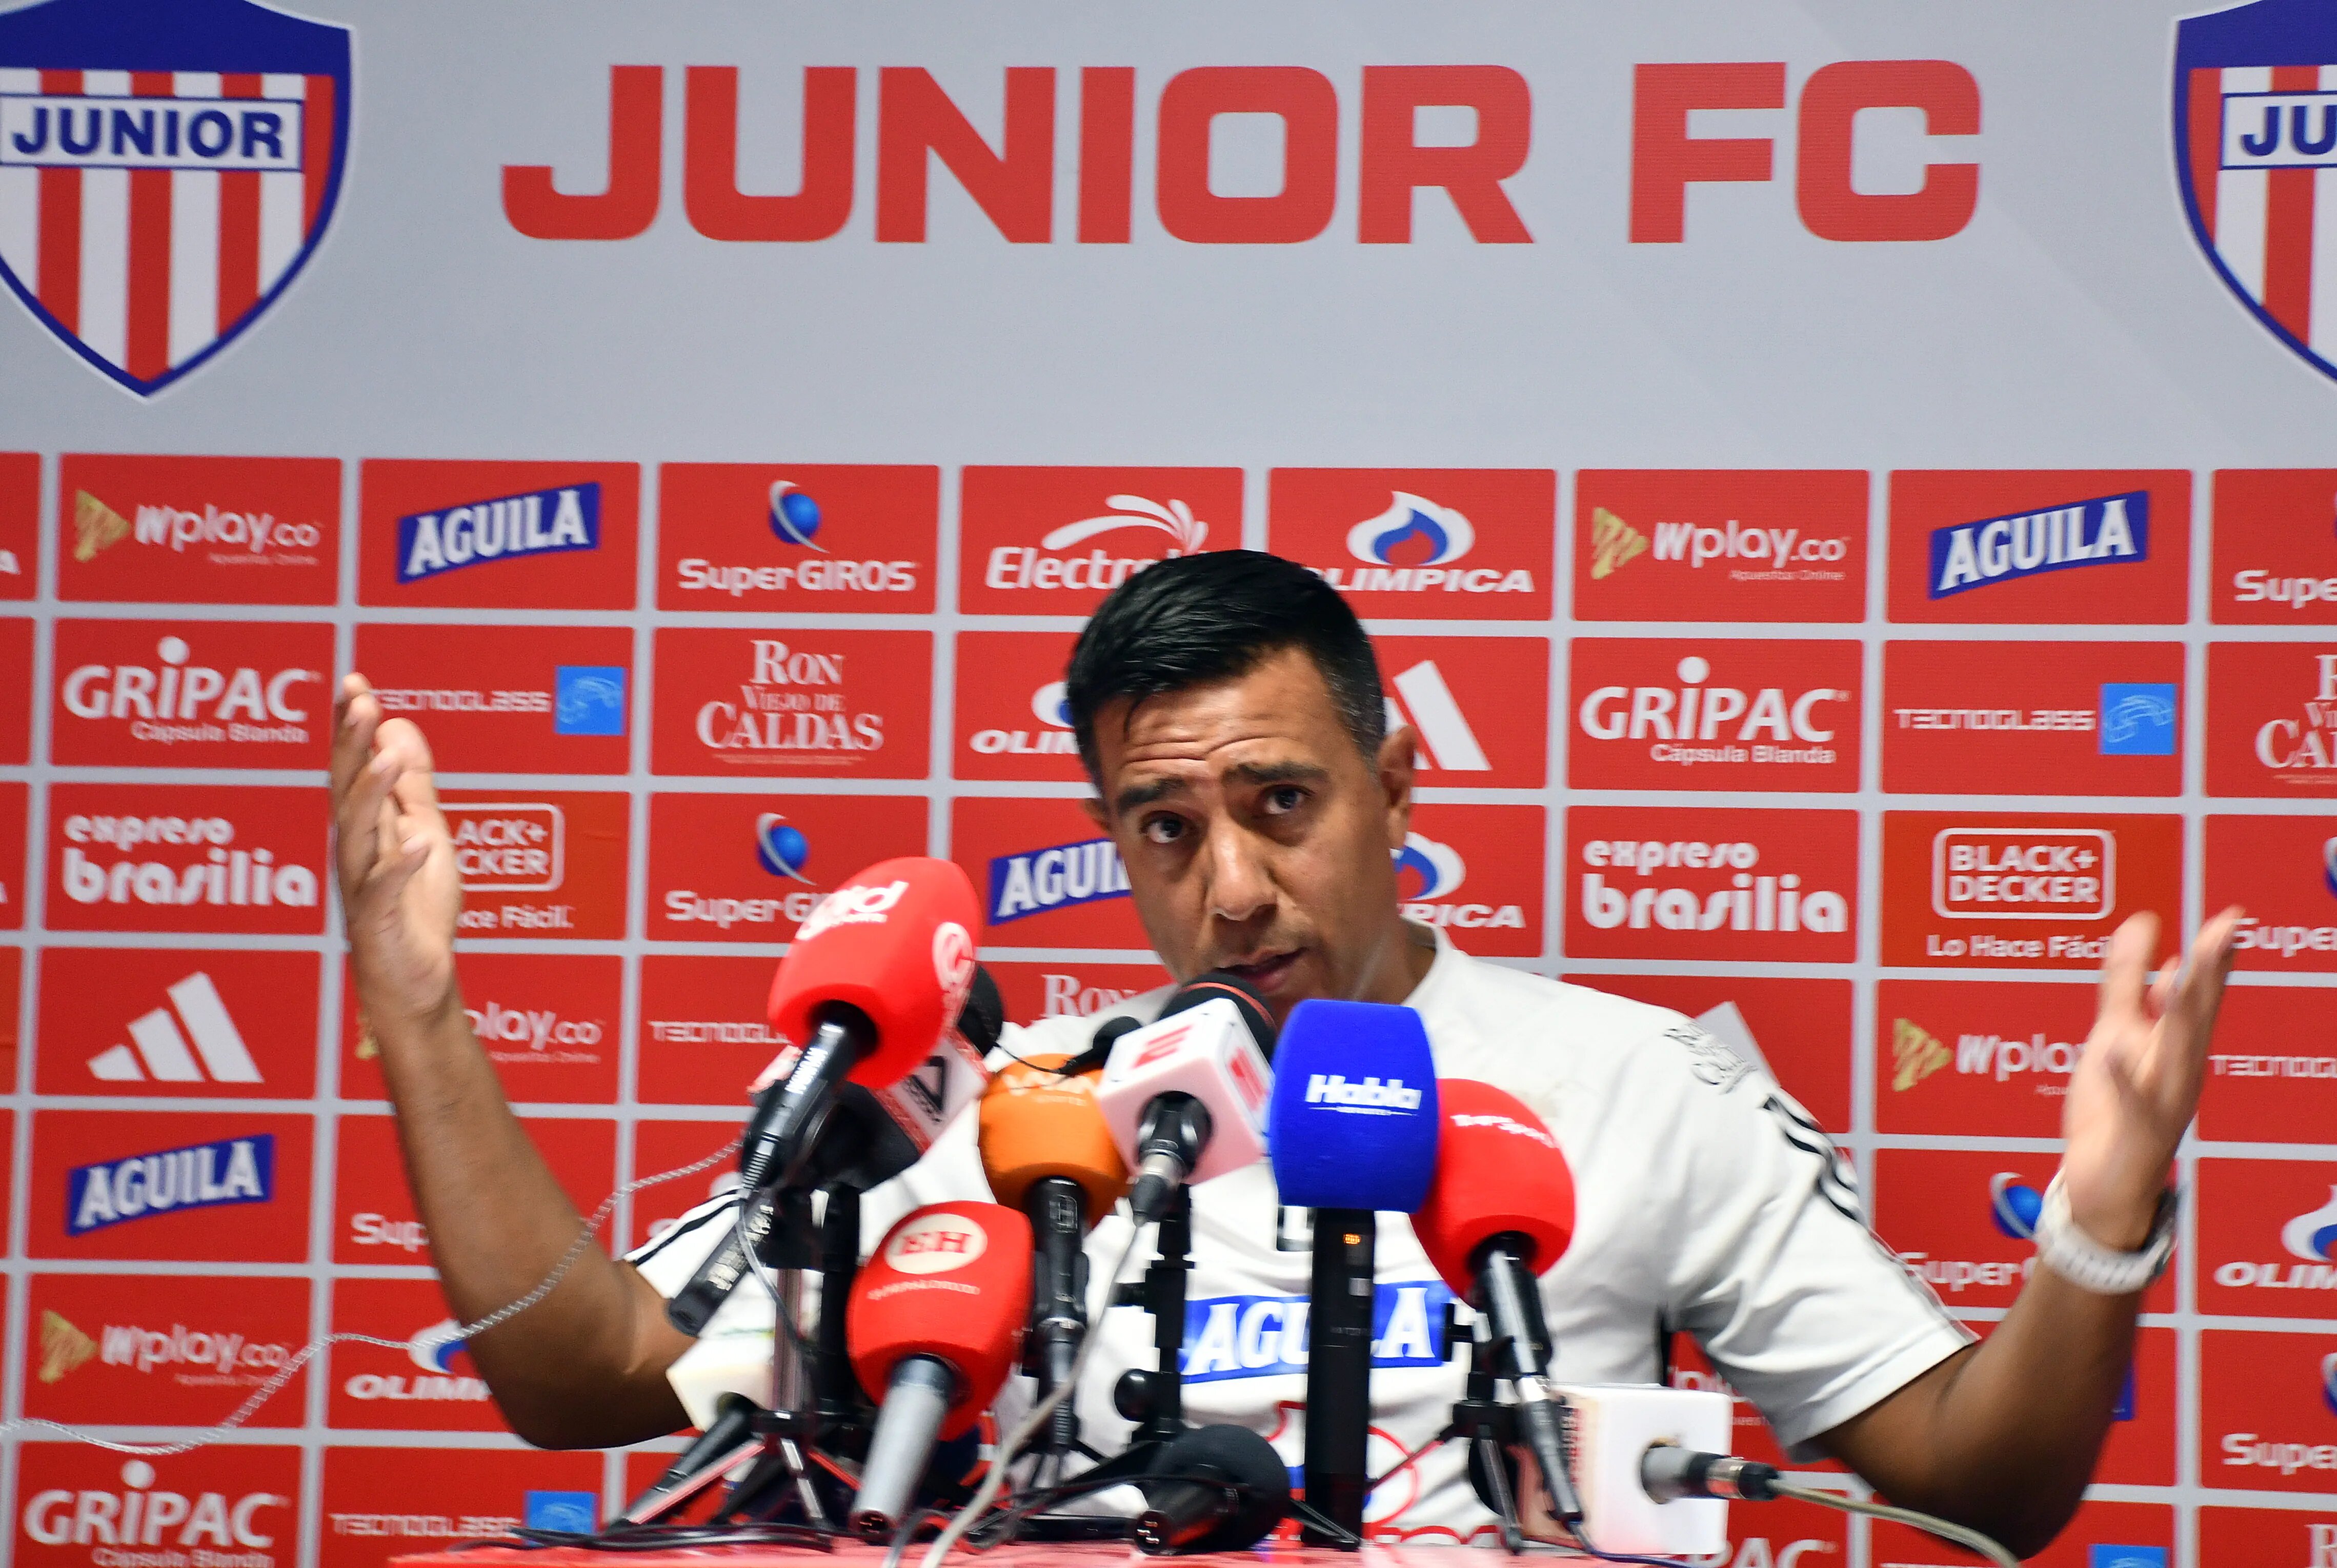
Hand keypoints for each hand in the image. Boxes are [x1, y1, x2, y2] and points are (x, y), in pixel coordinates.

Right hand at [331, 674, 461, 1031]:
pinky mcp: (377, 925)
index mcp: (366, 828)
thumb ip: (413, 786)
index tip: (353, 682)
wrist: (417, 982)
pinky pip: (384, 893)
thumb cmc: (417, 910)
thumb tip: (399, 725)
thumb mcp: (425, 833)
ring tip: (390, 757)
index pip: (351, 768)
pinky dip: (402, 867)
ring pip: (358, 835)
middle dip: (350, 746)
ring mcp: (361, 887)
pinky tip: (420, 842)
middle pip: (345, 791)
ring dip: (372, 794)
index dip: (350, 727)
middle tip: (361, 702)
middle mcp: (355, 852)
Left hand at [2060, 907, 2243, 1248]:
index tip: (2228, 917)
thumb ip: (2126, 984)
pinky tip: (2111, 1055)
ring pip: (2174, 1057)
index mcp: (2173, 1047)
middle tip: (2222, 930)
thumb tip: (2143, 928)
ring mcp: (2161, 1105)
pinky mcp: (2134, 1135)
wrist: (2103, 1186)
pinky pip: (2131, 1107)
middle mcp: (2176, 1073)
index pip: (2198, 995)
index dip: (2213, 957)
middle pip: (2195, 1018)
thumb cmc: (2111, 1109)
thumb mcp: (2113, 1034)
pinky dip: (2122, 1082)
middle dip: (2209, 974)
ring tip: (2180, 975)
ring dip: (2178, 1018)